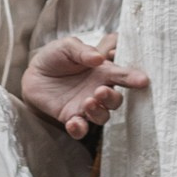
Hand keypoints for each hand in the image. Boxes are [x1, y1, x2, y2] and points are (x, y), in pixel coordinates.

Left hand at [21, 31, 148, 140]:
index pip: (121, 75)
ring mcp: (86, 106)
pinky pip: (81, 130)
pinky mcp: (71, 118)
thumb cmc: (55, 57)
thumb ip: (82, 50)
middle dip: (112, 98)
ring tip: (88, 102)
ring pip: (102, 116)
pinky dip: (79, 129)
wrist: (33, 74)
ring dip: (98, 112)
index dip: (133, 78)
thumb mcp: (66, 46)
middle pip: (115, 100)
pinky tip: (73, 123)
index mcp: (102, 72)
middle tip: (101, 91)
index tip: (143, 80)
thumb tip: (98, 58)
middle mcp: (98, 90)